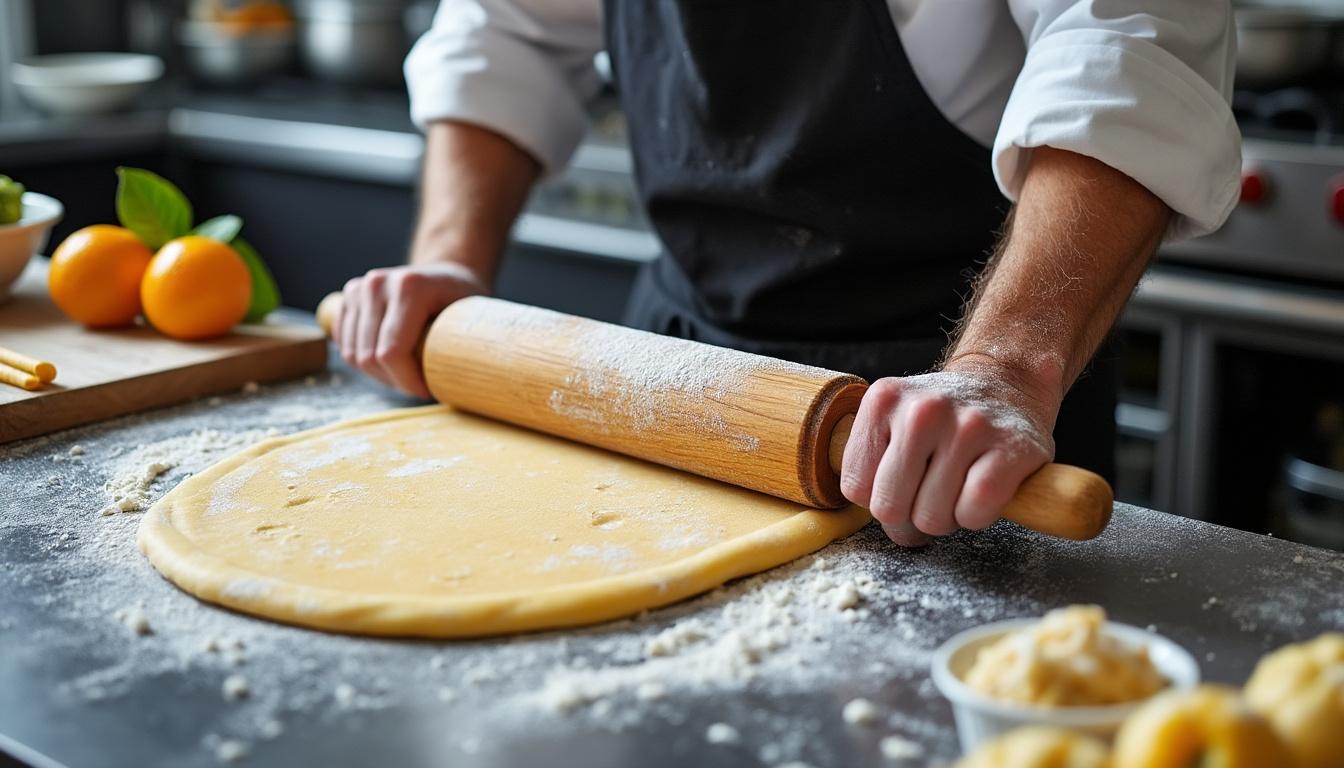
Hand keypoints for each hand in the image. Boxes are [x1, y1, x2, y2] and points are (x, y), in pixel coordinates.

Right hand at [333, 262, 486, 397]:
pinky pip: (345, 347)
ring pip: (353, 355)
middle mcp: (378, 283)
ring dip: (379, 374)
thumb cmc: (462, 301)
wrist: (446, 274)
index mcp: (409, 287)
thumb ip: (458, 347)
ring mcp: (358, 288)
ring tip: (407, 372)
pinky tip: (390, 361)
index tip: (427, 390)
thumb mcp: (469, 320)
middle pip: (370, 357)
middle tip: (419, 384)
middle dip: (395, 381)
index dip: (407, 381)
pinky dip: (364, 362)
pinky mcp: (347, 297)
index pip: (392, 352)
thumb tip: (451, 387)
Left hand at [839, 366, 1056, 545]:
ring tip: (958, 483)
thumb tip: (888, 524)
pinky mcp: (1012, 446)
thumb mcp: (892, 422)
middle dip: (910, 514)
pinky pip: (974, 512)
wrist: (1007, 385)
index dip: (878, 497)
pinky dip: (977, 516)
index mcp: (884, 400)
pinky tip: (982, 487)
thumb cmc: (942, 421)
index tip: (900, 479)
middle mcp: (924, 408)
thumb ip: (870, 465)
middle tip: (930, 488)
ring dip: (946, 515)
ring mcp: (970, 425)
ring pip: (932, 518)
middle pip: (890, 509)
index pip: (855, 489)